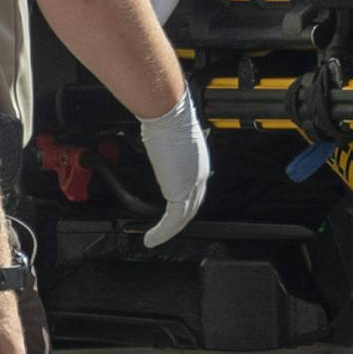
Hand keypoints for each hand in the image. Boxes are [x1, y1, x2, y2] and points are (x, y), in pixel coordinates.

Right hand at [140, 93, 209, 246]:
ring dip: (169, 231)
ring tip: (155, 239)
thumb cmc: (167, 115)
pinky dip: (162, 232)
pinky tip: (152, 238)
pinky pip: (174, 219)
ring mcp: (193, 182)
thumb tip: (156, 141)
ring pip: (184, 216)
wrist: (168, 113)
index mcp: (198, 160)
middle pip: (193, 204)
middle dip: (180, 220)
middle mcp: (200, 172)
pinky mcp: (181, 190)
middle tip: (165, 230)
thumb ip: (166, 146)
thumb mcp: (167, 135)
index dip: (185, 200)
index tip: (173, 208)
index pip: (194, 187)